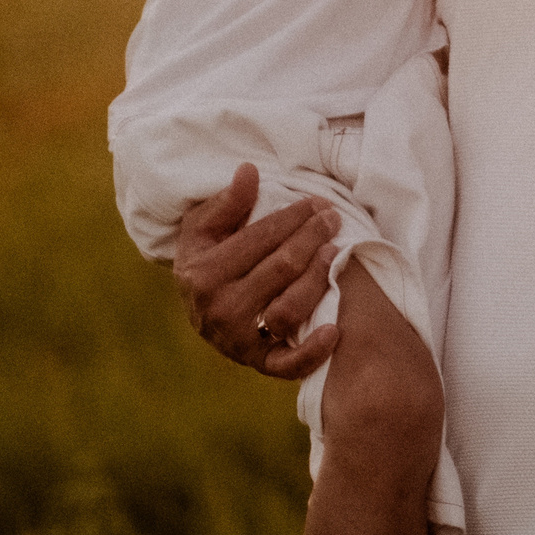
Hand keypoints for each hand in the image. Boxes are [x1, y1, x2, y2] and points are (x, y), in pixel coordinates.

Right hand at [172, 163, 342, 378]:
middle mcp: (219, 309)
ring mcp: (239, 340)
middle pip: (280, 269)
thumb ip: (228, 202)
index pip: (259, 239)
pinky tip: (334, 331)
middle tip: (333, 218)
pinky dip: (312, 352)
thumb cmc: (207, 259)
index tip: (316, 202)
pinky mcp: (259, 363)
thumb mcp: (204, 228)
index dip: (292, 217)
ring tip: (335, 252)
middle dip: (312, 238)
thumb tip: (250, 171)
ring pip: (289, 309)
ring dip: (318, 279)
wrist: (199, 311)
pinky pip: (288, 364)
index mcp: (203, 273)